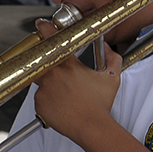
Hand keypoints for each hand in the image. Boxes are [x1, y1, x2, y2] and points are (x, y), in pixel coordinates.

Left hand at [33, 19, 121, 140]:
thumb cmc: (100, 104)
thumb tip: (109, 49)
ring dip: (52, 83)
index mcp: (69, 67)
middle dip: (49, 63)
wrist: (91, 126)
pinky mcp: (39, 104)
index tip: (43, 25)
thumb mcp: (112, 78)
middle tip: (60, 71)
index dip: (47, 30)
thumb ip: (113, 58)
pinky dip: (49, 98)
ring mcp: (44, 90)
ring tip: (67, 94)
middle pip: (43, 61)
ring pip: (42, 80)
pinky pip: (40, 96)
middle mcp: (53, 76)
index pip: (55, 42)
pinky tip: (63, 103)